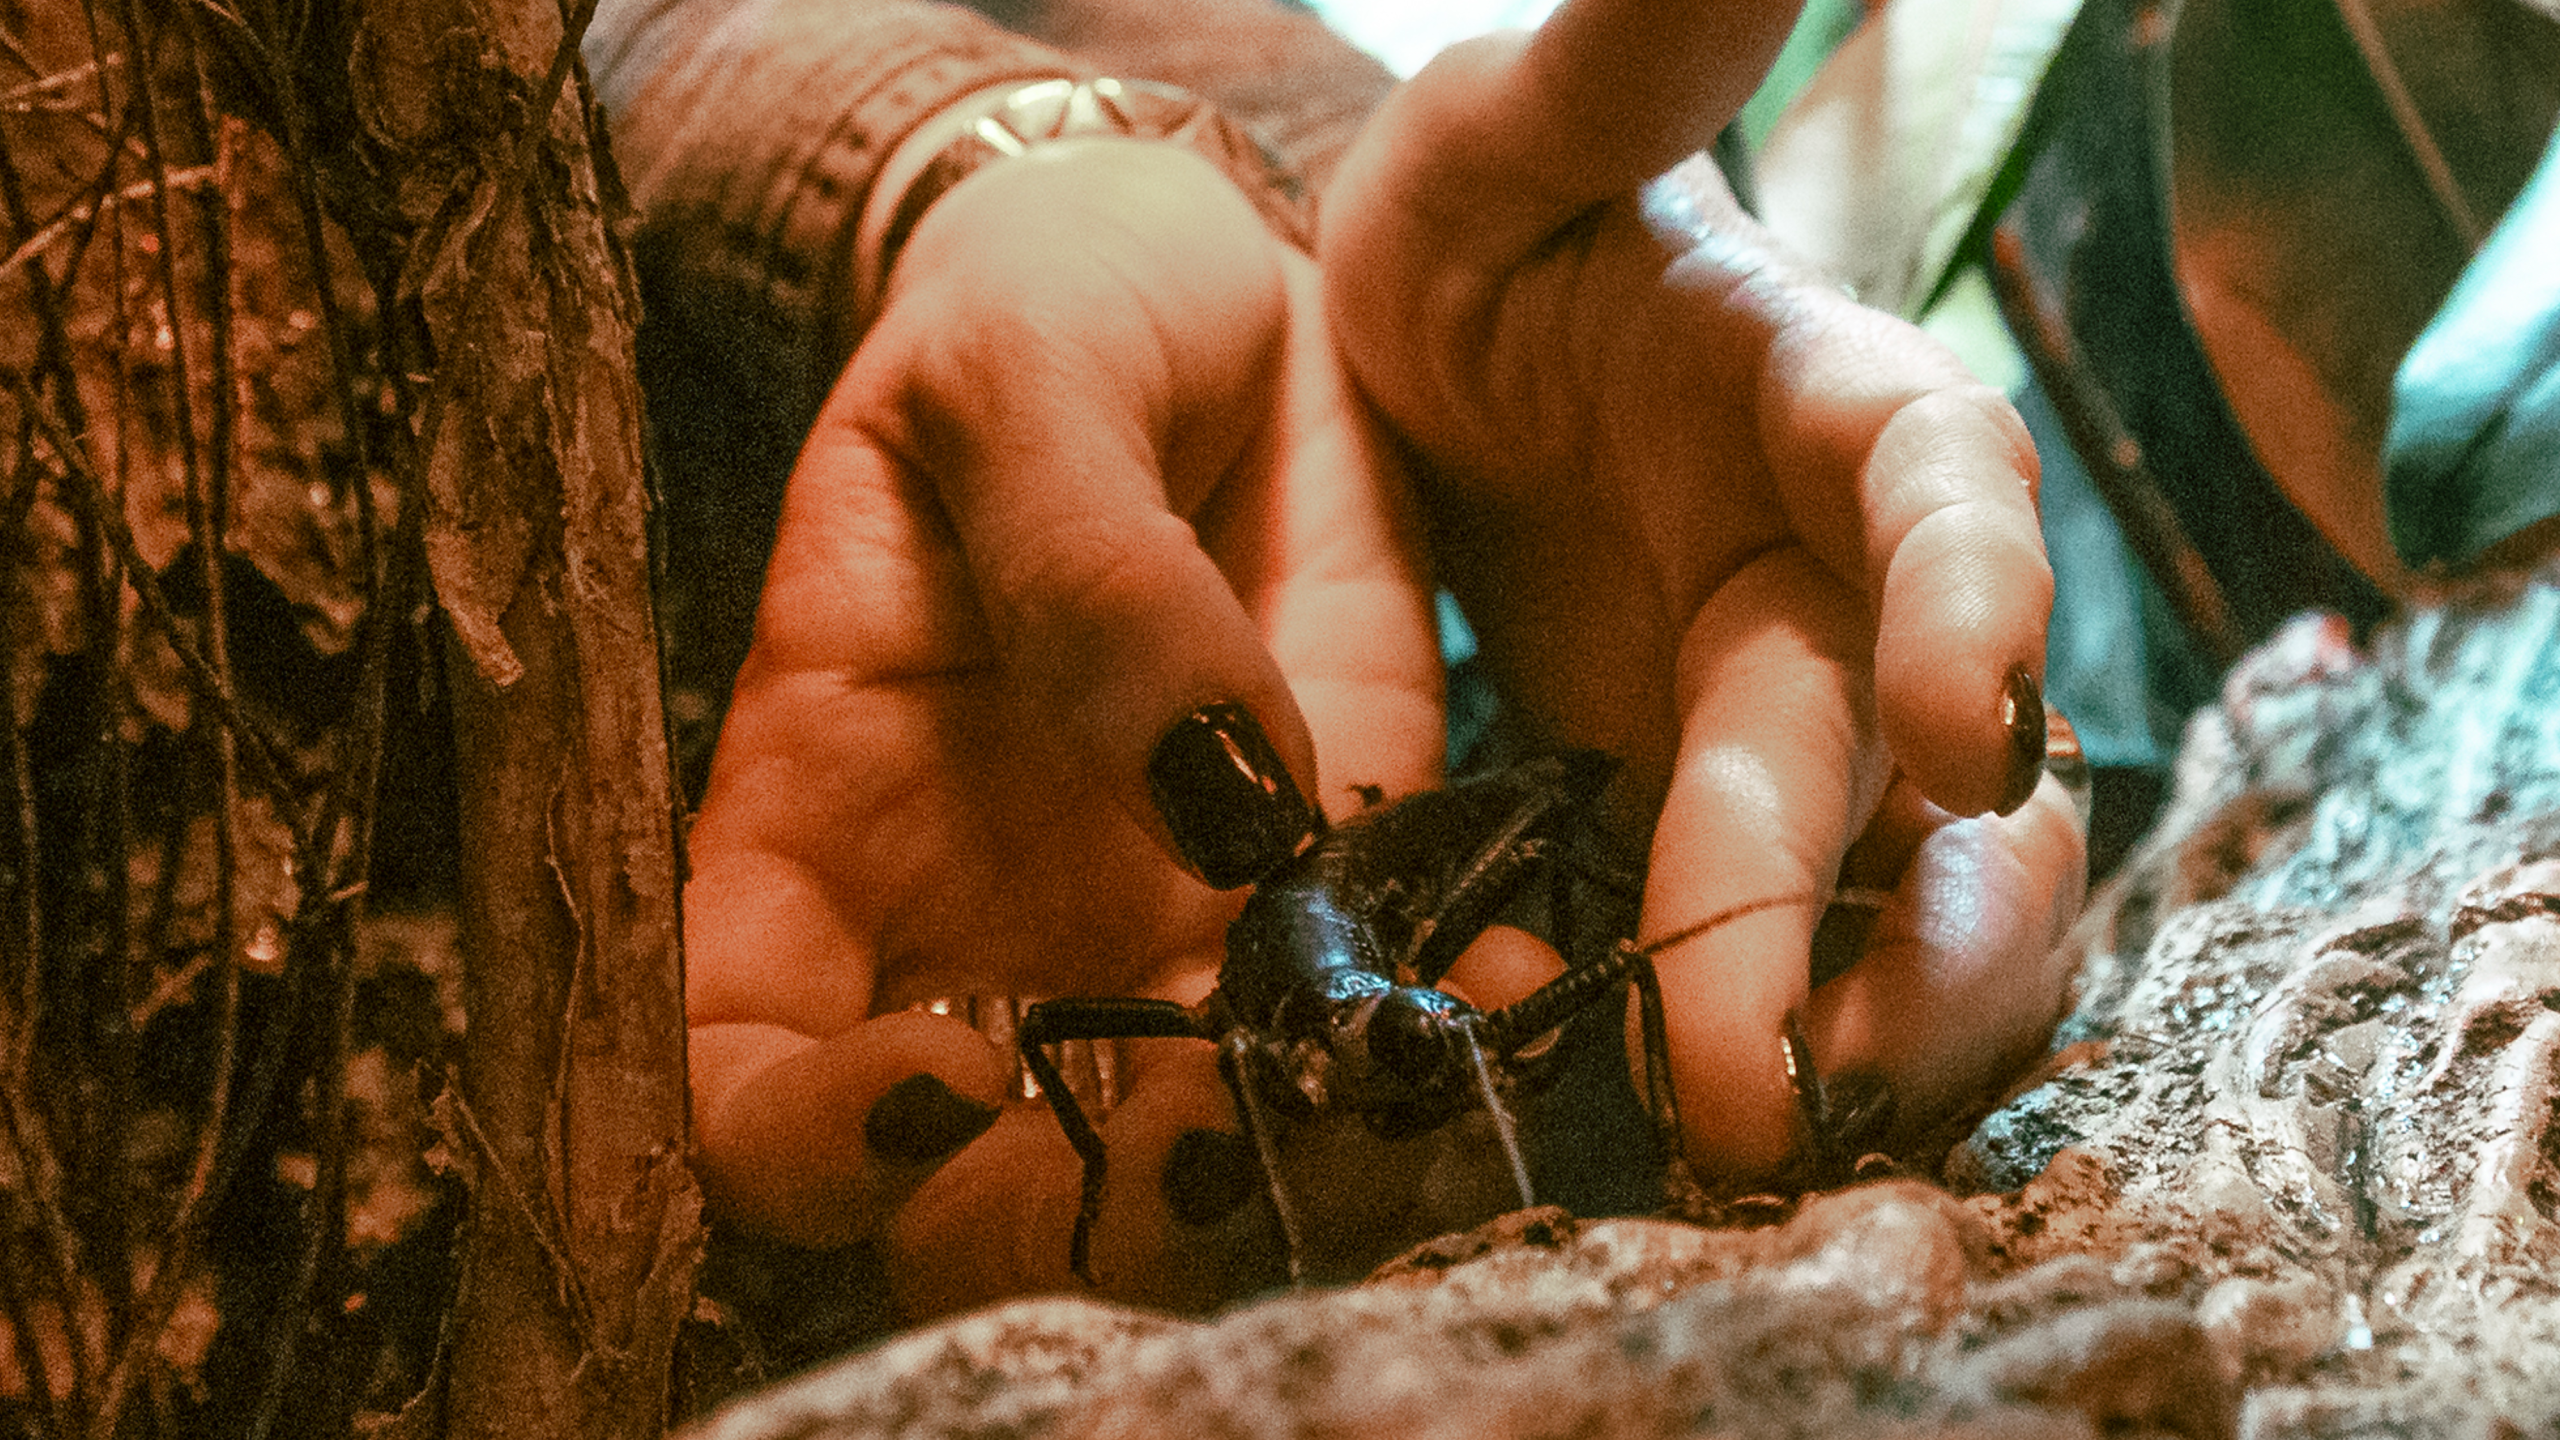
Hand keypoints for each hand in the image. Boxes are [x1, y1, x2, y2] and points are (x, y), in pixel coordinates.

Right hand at [680, 138, 1443, 1315]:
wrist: (1217, 290)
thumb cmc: (1047, 312)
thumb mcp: (1024, 380)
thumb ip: (1079, 565)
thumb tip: (1213, 786)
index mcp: (822, 829)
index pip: (745, 1071)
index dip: (807, 1140)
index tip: (942, 1084)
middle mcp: (974, 931)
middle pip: (974, 1184)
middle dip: (1081, 1212)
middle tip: (1216, 1143)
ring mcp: (1159, 932)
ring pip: (1186, 1152)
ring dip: (1281, 1166)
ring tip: (1379, 1092)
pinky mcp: (1334, 887)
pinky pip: (1369, 1026)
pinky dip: (1433, 1047)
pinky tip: (1488, 997)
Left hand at [1320, 0, 2086, 1175]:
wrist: (1439, 352)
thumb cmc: (1494, 228)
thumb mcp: (1520, 132)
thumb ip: (1627, 54)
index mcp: (1825, 405)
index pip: (1942, 494)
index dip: (1977, 606)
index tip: (1970, 727)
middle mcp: (1845, 583)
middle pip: (1933, 755)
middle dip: (1899, 909)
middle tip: (1815, 1067)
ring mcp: (1785, 718)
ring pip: (1896, 887)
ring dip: (1866, 1015)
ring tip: (1770, 1134)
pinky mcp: (1701, 820)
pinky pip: (1766, 948)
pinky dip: (1741, 1029)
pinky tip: (1672, 1125)